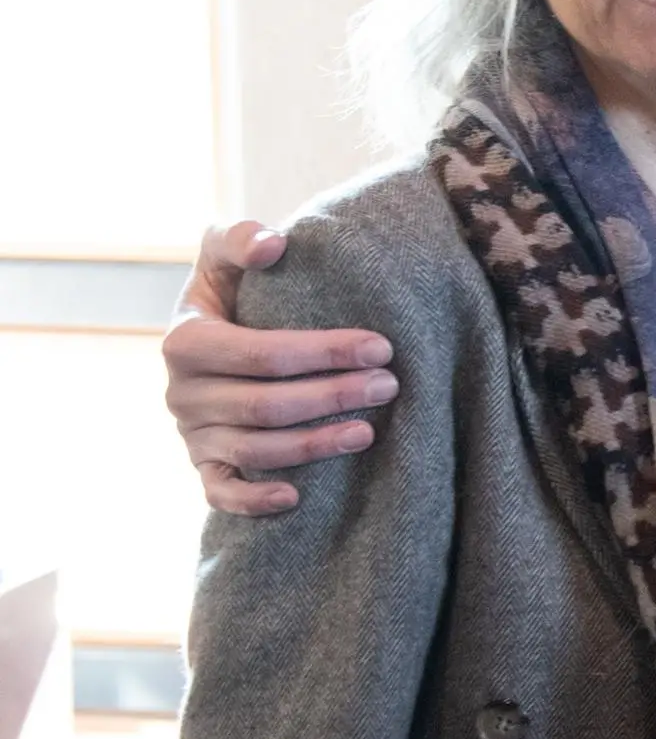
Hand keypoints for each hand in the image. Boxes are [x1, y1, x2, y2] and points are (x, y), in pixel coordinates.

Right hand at [163, 220, 400, 515]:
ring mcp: (192, 435)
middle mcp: (182, 394)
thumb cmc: (232, 290)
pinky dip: (253, 501)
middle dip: (332, 396)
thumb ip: (239, 238)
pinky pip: (221, 493)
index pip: (262, 354)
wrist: (212, 332)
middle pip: (266, 405)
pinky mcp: (204, 466)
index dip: (323, 352)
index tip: (381, 346)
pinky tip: (296, 498)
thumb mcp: (223, 254)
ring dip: (314, 444)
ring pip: (255, 450)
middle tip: (389, 385)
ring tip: (369, 431)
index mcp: (186, 341)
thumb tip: (273, 245)